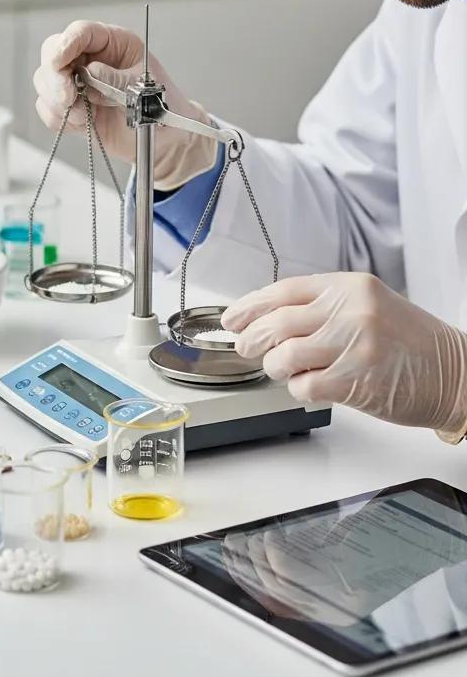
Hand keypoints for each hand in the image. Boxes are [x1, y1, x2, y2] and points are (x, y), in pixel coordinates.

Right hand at [33, 20, 217, 188]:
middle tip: (68, 98)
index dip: (65, 44)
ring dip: (57, 102)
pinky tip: (81, 123)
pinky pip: (47, 108)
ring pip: (45, 81)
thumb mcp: (145, 87)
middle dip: (55, 77)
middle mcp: (90, 58)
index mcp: (113, 43)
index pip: (81, 32)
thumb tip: (90, 73)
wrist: (164, 138)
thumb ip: (117, 80)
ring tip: (83, 116)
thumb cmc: (163, 105)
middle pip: (52, 53)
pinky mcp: (71, 106)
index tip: (58, 62)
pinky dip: (59, 118)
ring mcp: (77, 82)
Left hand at [222, 273, 466, 434]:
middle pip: (275, 324)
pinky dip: (298, 389)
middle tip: (247, 349)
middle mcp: (348, 311)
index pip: (282, 291)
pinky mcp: (354, 380)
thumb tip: (265, 318)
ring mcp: (351, 345)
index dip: (249, 307)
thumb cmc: (409, 343)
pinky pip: (302, 385)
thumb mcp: (366, 306)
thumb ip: (321, 306)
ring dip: (275, 368)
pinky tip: (311, 386)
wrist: (456, 374)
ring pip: (282, 357)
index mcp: (347, 287)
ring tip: (287, 370)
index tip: (232, 319)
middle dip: (252, 340)